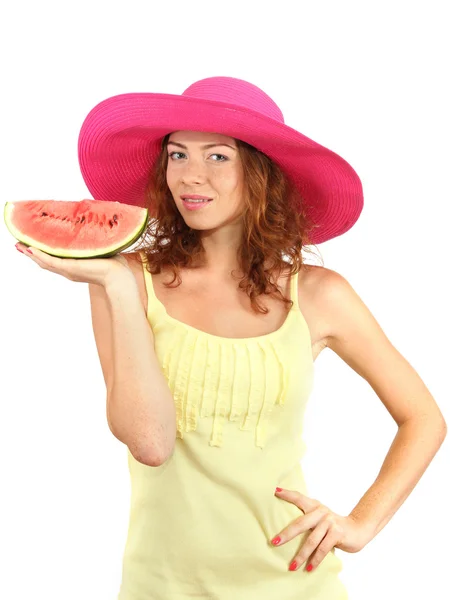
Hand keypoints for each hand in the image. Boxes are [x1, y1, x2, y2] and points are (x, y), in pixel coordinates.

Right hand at [15, 243, 131, 286]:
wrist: (119, 277)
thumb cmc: (116, 265)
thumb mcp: (101, 248)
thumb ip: (96, 239)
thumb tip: (100, 220)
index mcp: (76, 267)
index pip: (56, 259)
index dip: (43, 253)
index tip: (33, 246)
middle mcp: (69, 270)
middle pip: (45, 262)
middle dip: (32, 253)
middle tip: (20, 245)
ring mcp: (68, 270)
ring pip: (44, 262)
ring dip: (31, 254)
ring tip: (19, 245)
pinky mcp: (69, 268)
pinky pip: (50, 262)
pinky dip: (39, 256)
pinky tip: (31, 249)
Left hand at [271, 488, 372, 571]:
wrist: (358, 529)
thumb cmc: (333, 526)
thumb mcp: (320, 518)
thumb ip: (307, 519)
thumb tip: (285, 531)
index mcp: (314, 506)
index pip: (298, 497)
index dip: (287, 494)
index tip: (274, 491)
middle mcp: (320, 512)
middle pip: (300, 523)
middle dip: (286, 534)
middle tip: (274, 542)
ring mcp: (329, 522)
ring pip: (311, 541)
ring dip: (301, 555)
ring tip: (291, 566)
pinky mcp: (337, 533)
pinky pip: (323, 549)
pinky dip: (315, 561)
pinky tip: (309, 569)